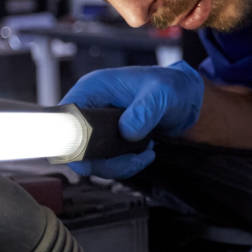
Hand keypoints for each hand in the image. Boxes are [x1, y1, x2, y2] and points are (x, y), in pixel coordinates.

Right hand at [59, 61, 203, 178]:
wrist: (186, 97)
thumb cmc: (171, 85)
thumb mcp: (161, 94)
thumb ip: (145, 111)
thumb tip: (127, 131)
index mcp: (93, 89)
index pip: (66, 118)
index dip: (70, 141)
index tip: (89, 160)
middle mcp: (91, 107)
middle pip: (76, 145)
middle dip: (102, 160)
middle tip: (130, 160)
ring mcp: (99, 125)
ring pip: (92, 159)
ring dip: (118, 165)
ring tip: (145, 154)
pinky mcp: (110, 139)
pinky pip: (107, 161)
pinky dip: (125, 165)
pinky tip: (145, 155)